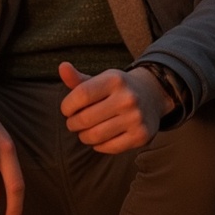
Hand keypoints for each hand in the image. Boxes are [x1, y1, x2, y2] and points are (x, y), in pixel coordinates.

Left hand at [59, 61, 173, 152]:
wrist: (152, 96)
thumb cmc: (117, 89)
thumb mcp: (100, 80)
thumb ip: (78, 78)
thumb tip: (62, 67)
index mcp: (115, 80)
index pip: (81, 95)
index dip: (67, 106)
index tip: (67, 110)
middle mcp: (127, 98)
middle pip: (85, 118)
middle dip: (72, 124)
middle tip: (74, 123)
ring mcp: (136, 118)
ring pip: (95, 136)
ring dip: (83, 137)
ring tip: (84, 132)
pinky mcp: (140, 136)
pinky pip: (109, 147)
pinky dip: (98, 146)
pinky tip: (99, 139)